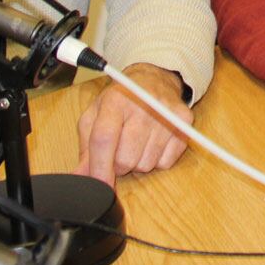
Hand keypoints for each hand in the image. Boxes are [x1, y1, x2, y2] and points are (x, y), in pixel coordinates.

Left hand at [74, 62, 192, 185]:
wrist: (154, 80)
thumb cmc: (121, 101)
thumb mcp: (96, 116)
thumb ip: (87, 147)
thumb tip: (80, 176)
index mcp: (115, 100)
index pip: (104, 139)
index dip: (100, 167)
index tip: (100, 185)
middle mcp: (143, 104)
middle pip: (126, 158)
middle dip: (119, 164)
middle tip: (120, 149)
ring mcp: (166, 113)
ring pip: (146, 164)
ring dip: (138, 162)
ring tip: (138, 143)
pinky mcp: (185, 121)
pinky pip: (166, 162)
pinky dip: (157, 159)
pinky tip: (153, 142)